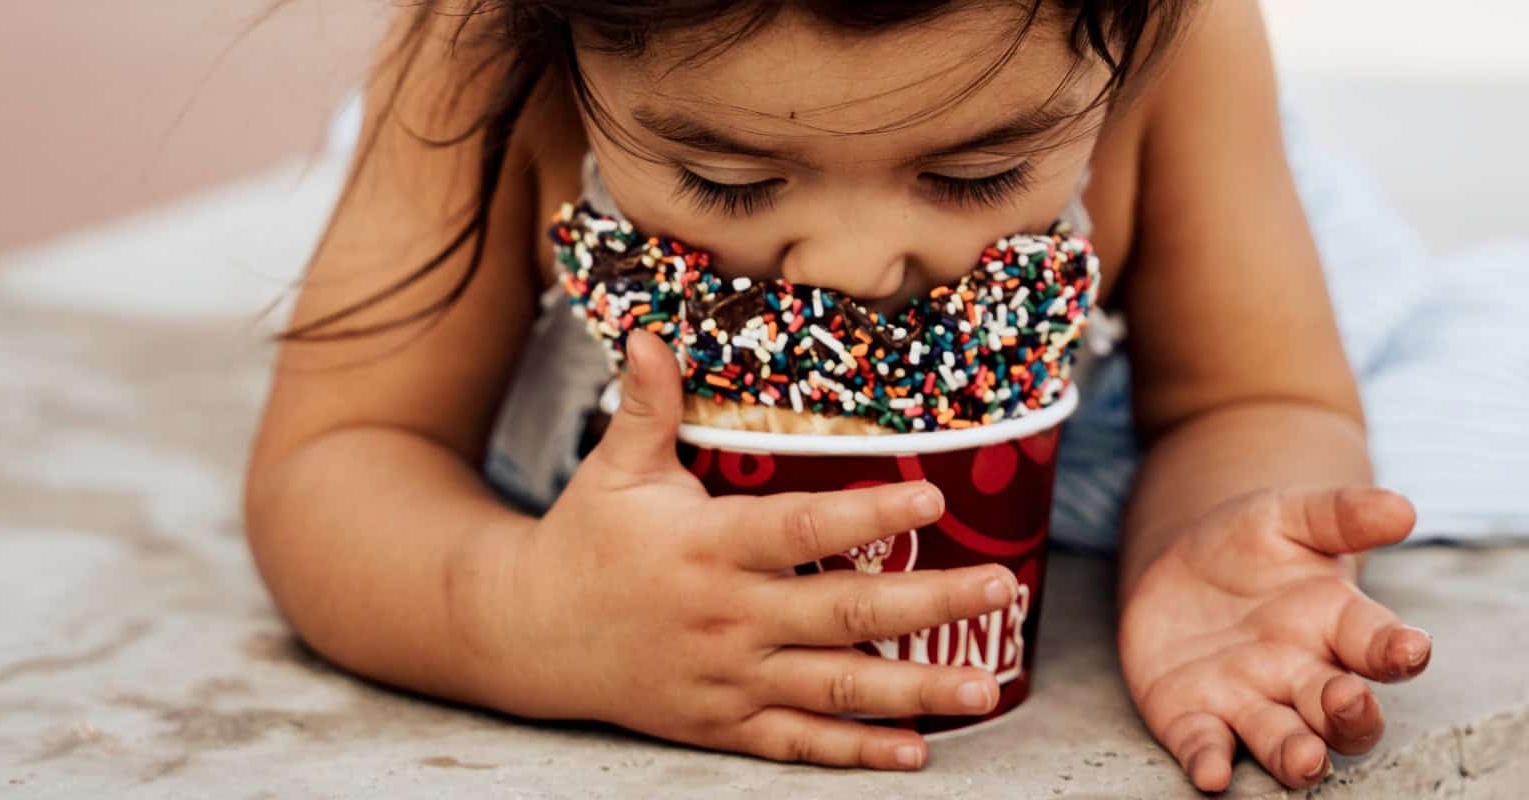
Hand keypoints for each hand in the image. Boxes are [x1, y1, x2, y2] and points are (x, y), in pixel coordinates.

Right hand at [481, 330, 1016, 768]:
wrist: (528, 634)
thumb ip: (648, 404)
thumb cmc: (583, 540)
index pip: (802, 528)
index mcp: (706, 546)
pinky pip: (796, 742)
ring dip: (914, 690)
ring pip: (833, 688)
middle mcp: (725, 617)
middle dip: (930, 605)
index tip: (935, 499)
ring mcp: (726, 678)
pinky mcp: (720, 722)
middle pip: (842, 613)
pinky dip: (854, 752)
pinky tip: (913, 751)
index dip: (870, 517)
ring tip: (984, 689)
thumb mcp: (614, 467)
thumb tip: (656, 329)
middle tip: (1001, 591)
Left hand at [1118, 487, 1431, 790]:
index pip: (1377, 643)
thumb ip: (1340, 514)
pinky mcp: (1193, 715)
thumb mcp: (1288, 515)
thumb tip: (1402, 508)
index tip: (1410, 648)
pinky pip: (1205, 745)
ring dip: (1296, 756)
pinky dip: (1209, 760)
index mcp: (1336, 624)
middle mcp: (1302, 675)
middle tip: (1347, 699)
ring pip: (1284, 741)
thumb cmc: (1249, 543)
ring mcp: (1248, 700)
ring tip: (1306, 761)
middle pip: (1341, 711)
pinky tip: (1212, 773)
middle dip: (1350, 713)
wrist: (1176, 563)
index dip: (1397, 649)